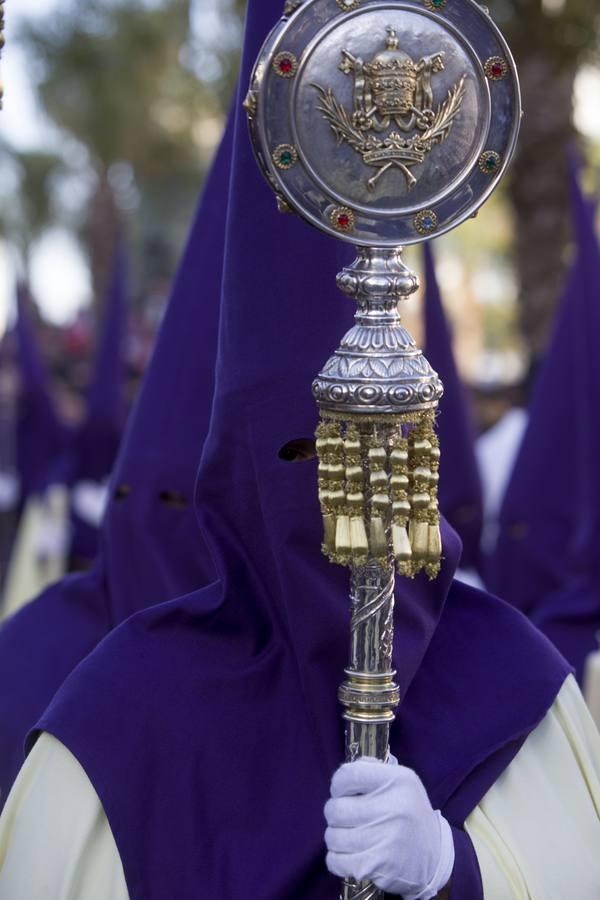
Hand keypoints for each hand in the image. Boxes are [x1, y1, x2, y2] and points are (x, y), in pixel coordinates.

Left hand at [324, 756, 453, 899]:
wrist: (434, 856)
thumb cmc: (409, 813)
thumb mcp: (401, 782)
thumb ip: (371, 771)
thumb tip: (342, 776)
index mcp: (397, 781)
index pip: (348, 775)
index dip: (338, 784)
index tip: (343, 793)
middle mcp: (392, 807)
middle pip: (335, 809)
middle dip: (334, 813)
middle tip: (345, 817)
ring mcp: (385, 838)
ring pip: (333, 837)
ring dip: (336, 837)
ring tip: (350, 836)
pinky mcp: (376, 865)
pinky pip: (336, 861)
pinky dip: (337, 859)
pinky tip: (350, 854)